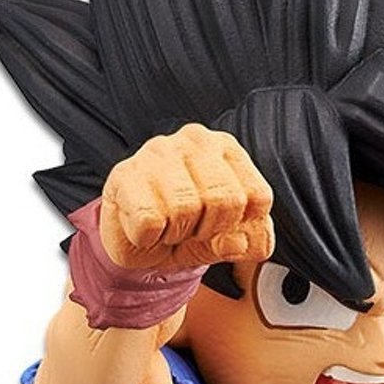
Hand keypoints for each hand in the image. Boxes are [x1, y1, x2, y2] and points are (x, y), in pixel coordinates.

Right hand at [100, 123, 273, 269]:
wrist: (136, 242)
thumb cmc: (188, 229)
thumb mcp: (229, 238)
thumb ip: (251, 241)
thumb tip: (237, 243)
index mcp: (227, 149)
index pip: (258, 196)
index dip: (240, 226)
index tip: (221, 226)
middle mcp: (195, 140)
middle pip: (226, 201)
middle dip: (210, 229)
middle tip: (191, 228)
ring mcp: (158, 152)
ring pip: (185, 210)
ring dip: (176, 234)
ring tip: (167, 225)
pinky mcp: (125, 174)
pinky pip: (149, 221)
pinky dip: (148, 238)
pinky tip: (145, 226)